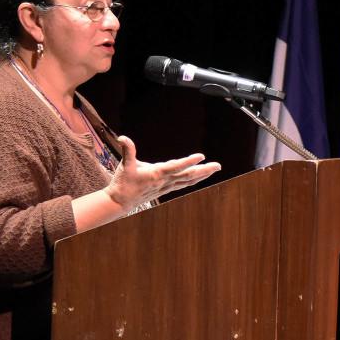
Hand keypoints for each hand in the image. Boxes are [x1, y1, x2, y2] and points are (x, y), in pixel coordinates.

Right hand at [105, 135, 220, 210]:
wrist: (121, 202)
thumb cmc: (123, 183)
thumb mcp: (124, 165)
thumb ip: (127, 150)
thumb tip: (122, 137)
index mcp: (157, 173)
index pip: (176, 166)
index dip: (189, 161)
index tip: (201, 156)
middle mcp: (165, 181)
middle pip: (188, 175)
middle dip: (204, 170)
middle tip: (218, 165)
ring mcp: (166, 186)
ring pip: (188, 180)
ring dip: (203, 175)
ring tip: (215, 169)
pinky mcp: (165, 189)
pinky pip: (183, 184)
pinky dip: (194, 180)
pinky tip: (201, 177)